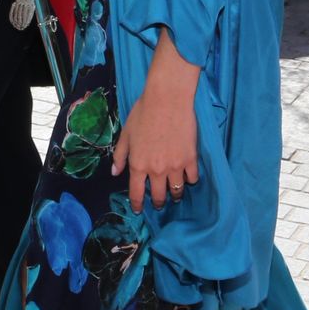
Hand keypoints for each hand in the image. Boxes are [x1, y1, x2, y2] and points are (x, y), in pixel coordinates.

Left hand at [112, 62, 198, 211]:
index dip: (137, 204)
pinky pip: (193, 178)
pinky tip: (187, 177)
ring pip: (177, 191)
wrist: (167, 99)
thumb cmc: (143, 113)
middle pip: (159, 196)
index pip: (136, 193)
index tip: (139, 210)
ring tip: (175, 194)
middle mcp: (156, 170)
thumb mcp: (126, 134)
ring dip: (175, 195)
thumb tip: (115, 172)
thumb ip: (120, 155)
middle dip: (158, 202)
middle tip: (158, 203)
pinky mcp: (191, 159)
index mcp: (138, 165)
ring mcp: (175, 166)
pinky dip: (190, 180)